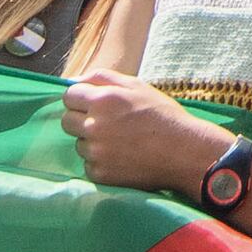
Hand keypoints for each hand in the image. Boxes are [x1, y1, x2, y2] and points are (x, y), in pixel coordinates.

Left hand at [64, 72, 215, 192]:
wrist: (184, 152)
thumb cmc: (162, 115)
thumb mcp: (136, 86)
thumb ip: (102, 78)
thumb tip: (71, 80)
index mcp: (103, 99)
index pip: (69, 96)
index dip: (80, 99)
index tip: (93, 104)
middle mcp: (94, 125)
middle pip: (67, 121)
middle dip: (82, 120)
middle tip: (107, 124)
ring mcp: (96, 152)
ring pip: (79, 144)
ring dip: (93, 142)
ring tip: (120, 142)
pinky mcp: (100, 174)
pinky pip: (89, 165)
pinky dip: (101, 162)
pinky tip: (122, 158)